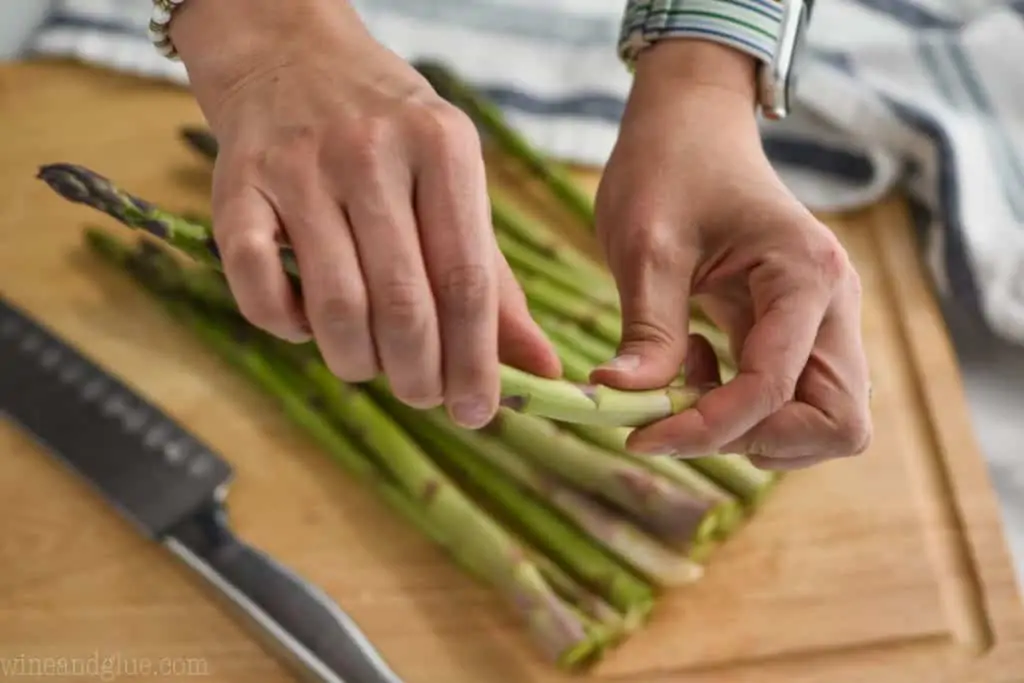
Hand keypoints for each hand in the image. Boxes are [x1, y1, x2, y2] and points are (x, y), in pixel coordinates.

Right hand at [170, 0, 559, 427]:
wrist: (290, 53)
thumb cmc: (389, 133)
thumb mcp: (453, 182)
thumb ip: (493, 280)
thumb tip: (540, 368)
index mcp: (443, 149)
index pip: (467, 281)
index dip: (477, 361)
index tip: (479, 412)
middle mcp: (372, 153)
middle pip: (404, 303)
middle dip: (418, 376)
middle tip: (422, 396)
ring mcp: (300, 167)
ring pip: (335, 306)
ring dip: (355, 361)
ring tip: (368, 364)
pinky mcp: (237, 184)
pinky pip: (256, 285)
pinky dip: (285, 326)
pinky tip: (305, 324)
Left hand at [590, 41, 871, 468]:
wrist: (691, 123)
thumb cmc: (669, 166)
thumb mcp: (645, 245)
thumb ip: (645, 329)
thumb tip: (621, 398)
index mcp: (806, 276)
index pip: (775, 388)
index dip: (709, 427)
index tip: (640, 435)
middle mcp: (833, 304)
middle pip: (834, 424)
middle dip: (752, 437)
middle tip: (678, 413)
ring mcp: (822, 319)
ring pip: (818, 420)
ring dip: (747, 426)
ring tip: (682, 373)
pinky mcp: (799, 329)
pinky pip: (788, 397)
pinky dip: (740, 405)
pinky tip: (692, 357)